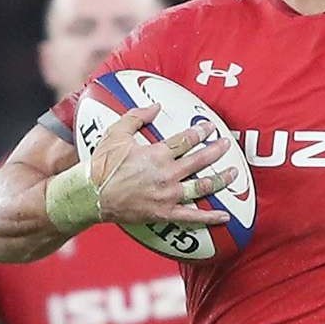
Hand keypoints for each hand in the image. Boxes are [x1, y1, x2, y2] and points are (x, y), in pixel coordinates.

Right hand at [91, 106, 236, 225]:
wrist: (92, 195)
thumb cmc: (102, 164)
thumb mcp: (116, 133)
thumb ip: (136, 116)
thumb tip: (156, 106)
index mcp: (157, 154)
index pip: (186, 140)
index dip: (201, 132)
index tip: (210, 127)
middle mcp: (166, 174)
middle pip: (199, 160)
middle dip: (216, 151)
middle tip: (227, 145)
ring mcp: (168, 195)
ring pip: (202, 186)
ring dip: (220, 179)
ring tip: (233, 174)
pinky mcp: (165, 213)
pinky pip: (192, 217)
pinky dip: (210, 217)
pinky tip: (224, 216)